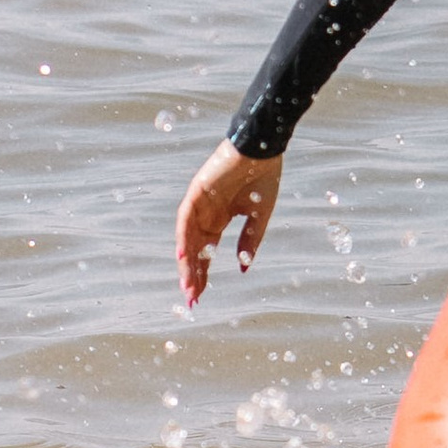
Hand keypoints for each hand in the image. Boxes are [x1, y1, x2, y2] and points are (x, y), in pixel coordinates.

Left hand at [176, 139, 282, 306]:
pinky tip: (184, 256)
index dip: (204, 273)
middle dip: (193, 275)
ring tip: (188, 286)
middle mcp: (207, 213)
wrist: (263, 147)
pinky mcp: (197, 191)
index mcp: (221, 217)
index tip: (201, 296)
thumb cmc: (264, 176)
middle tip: (192, 300)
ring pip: (187, 238)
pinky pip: (185, 218)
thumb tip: (243, 268)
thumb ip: (250, 241)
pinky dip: (183, 237)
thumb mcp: (259, 215)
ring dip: (187, 262)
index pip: (207, 251)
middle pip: (195, 250)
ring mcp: (200, 203)